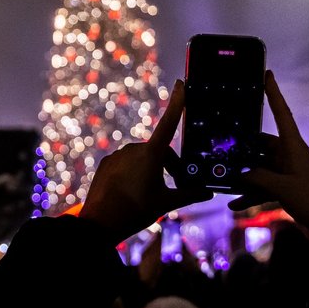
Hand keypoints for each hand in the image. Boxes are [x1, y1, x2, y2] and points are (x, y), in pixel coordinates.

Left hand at [79, 79, 212, 243]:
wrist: (99, 224)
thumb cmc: (135, 212)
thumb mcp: (166, 203)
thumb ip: (189, 194)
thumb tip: (209, 192)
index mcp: (151, 154)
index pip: (169, 122)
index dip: (178, 102)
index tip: (181, 83)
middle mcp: (134, 149)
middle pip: (160, 153)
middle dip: (171, 167)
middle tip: (177, 186)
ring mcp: (118, 155)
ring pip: (143, 159)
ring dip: (152, 170)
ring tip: (153, 194)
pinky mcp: (107, 163)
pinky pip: (126, 164)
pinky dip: (134, 174)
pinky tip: (133, 192)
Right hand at [227, 70, 308, 267]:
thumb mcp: (281, 188)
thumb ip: (256, 177)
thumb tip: (237, 173)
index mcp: (296, 148)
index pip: (282, 113)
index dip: (273, 93)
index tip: (267, 74)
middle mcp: (292, 157)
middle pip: (262, 145)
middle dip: (243, 149)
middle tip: (223, 146)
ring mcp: (290, 173)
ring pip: (260, 168)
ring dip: (244, 175)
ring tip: (223, 180)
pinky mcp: (289, 190)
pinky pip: (264, 186)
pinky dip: (251, 193)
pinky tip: (235, 203)